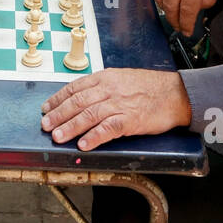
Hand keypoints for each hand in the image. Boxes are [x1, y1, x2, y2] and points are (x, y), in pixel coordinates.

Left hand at [41, 68, 191, 150]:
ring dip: (70, 127)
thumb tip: (80, 97)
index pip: (74, 87)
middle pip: (77, 102)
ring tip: (57, 137)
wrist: (176, 93)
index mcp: (105, 78)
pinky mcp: (131, 120)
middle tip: (45, 125)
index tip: (46, 108)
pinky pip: (108, 129)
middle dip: (58, 114)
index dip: (58, 99)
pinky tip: (83, 144)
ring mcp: (119, 104)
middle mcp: (109, 89)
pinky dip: (94, 137)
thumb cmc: (150, 87)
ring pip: (89, 115)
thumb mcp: (121, 78)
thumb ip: (101, 86)